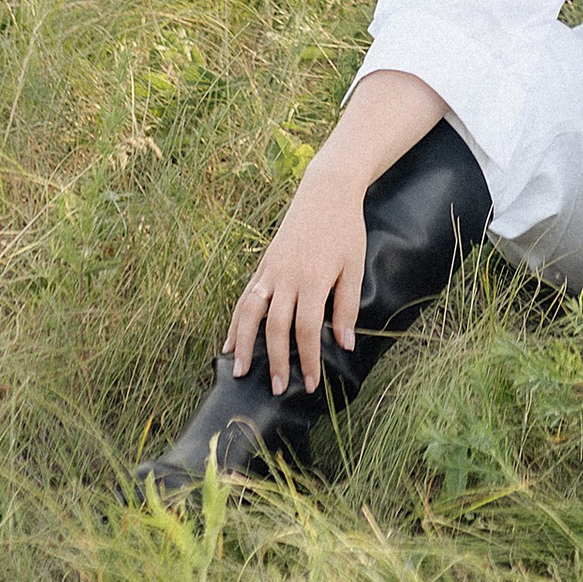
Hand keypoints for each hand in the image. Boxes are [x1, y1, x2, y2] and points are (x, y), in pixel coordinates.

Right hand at [225, 167, 367, 391]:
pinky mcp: (263, 265)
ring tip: (239, 371)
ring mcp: (270, 270)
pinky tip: (228, 342)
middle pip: (275, 327)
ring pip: (249, 312)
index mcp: (313, 279)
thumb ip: (347, 306)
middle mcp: (286, 277)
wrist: (326, 192)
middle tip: (276, 389)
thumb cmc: (346, 230)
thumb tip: (345, 344)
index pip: (306, 329)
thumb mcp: (354, 266)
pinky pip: (245, 297)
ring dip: (243, 344)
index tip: (312, 383)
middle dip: (275, 360)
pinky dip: (234, 322)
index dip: (308, 359)